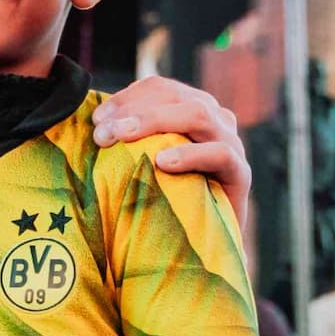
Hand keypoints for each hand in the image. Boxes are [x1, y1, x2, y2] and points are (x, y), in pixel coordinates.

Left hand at [96, 76, 250, 212]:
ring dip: (155, 122)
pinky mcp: (241, 173)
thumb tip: (93, 125)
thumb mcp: (145, 165)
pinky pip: (220, 154)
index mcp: (191, 110)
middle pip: (176, 96)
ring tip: (123, 137)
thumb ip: (129, 142)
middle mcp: (215, 119)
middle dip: (134, 110)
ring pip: (198, 114)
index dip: (127, 97)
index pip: (160, 88)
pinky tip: (163, 163)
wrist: (202, 247)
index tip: (97, 118)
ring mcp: (231, 143)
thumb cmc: (166, 202)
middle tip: (102, 133)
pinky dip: (190, 155)